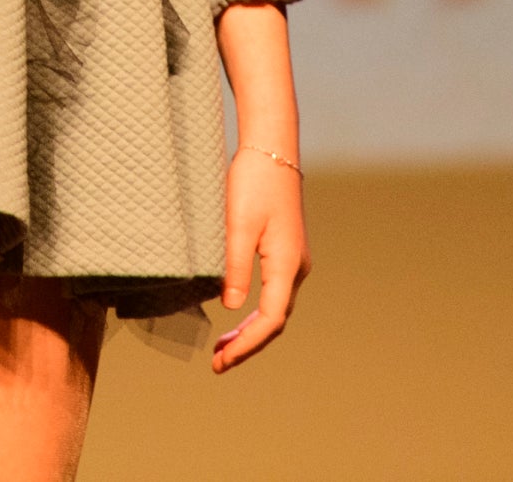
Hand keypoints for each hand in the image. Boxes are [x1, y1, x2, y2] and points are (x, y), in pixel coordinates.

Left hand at [209, 145, 308, 373]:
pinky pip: (273, 293)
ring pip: (275, 308)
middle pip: (275, 321)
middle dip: (247, 345)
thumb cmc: (253, 182)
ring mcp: (293, 260)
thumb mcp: (238, 224)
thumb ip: (235, 267)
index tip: (222, 361)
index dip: (246, 345)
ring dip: (250, 331)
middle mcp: (296, 267)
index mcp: (287, 264)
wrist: (272, 149)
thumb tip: (230, 308)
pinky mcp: (285, 251)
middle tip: (217, 364)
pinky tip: (236, 315)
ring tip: (222, 349)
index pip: (270, 320)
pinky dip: (255, 313)